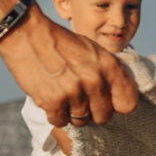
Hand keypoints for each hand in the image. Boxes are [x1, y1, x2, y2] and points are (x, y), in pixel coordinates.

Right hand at [0, 10, 140, 129]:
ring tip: (63, 95)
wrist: (26, 34)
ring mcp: (74, 93)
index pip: (128, 104)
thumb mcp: (93, 50)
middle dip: (92, 111)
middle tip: (80, 98)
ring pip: (82, 121)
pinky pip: (60, 122)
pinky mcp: (53, 101)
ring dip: (72, 113)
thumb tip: (118, 95)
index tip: (108, 102)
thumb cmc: (60, 41)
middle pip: (104, 117)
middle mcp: (95, 81)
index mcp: (109, 66)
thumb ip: (108, 72)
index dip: (117, 105)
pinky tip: (51, 99)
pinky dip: (55, 114)